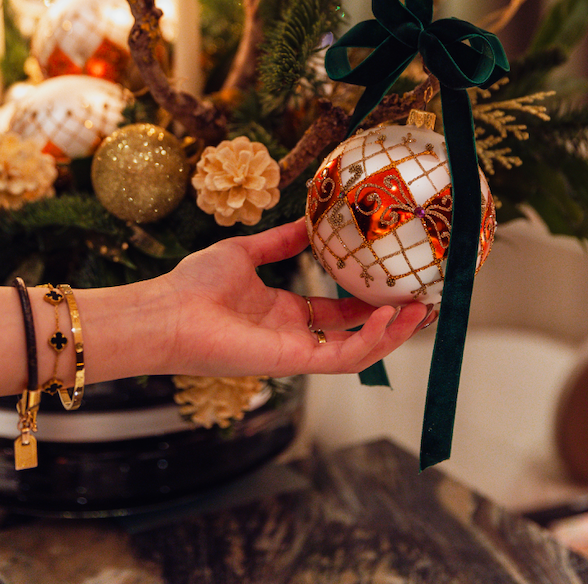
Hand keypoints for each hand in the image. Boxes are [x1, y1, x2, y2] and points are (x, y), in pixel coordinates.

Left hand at [156, 218, 429, 377]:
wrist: (168, 311)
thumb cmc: (194, 285)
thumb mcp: (244, 253)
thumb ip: (277, 243)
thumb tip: (304, 226)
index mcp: (283, 314)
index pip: (335, 312)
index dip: (366, 302)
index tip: (392, 284)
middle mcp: (293, 336)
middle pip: (354, 335)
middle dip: (390, 322)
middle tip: (419, 302)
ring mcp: (296, 352)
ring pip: (357, 352)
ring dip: (390, 335)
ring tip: (418, 312)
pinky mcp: (293, 362)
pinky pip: (342, 357)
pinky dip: (368, 341)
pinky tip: (386, 317)